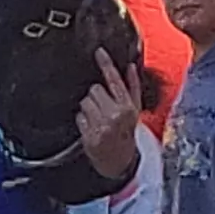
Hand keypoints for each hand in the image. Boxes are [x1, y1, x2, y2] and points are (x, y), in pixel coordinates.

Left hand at [76, 51, 137, 179]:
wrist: (121, 162)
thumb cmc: (127, 133)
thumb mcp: (135, 110)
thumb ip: (133, 87)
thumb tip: (130, 66)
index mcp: (127, 107)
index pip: (114, 81)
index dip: (106, 64)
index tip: (99, 52)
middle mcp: (114, 116)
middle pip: (94, 90)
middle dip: (96, 96)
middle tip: (102, 107)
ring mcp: (101, 126)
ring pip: (84, 102)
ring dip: (88, 108)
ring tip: (97, 118)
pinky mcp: (89, 136)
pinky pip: (79, 117)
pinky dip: (83, 121)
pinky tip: (92, 127)